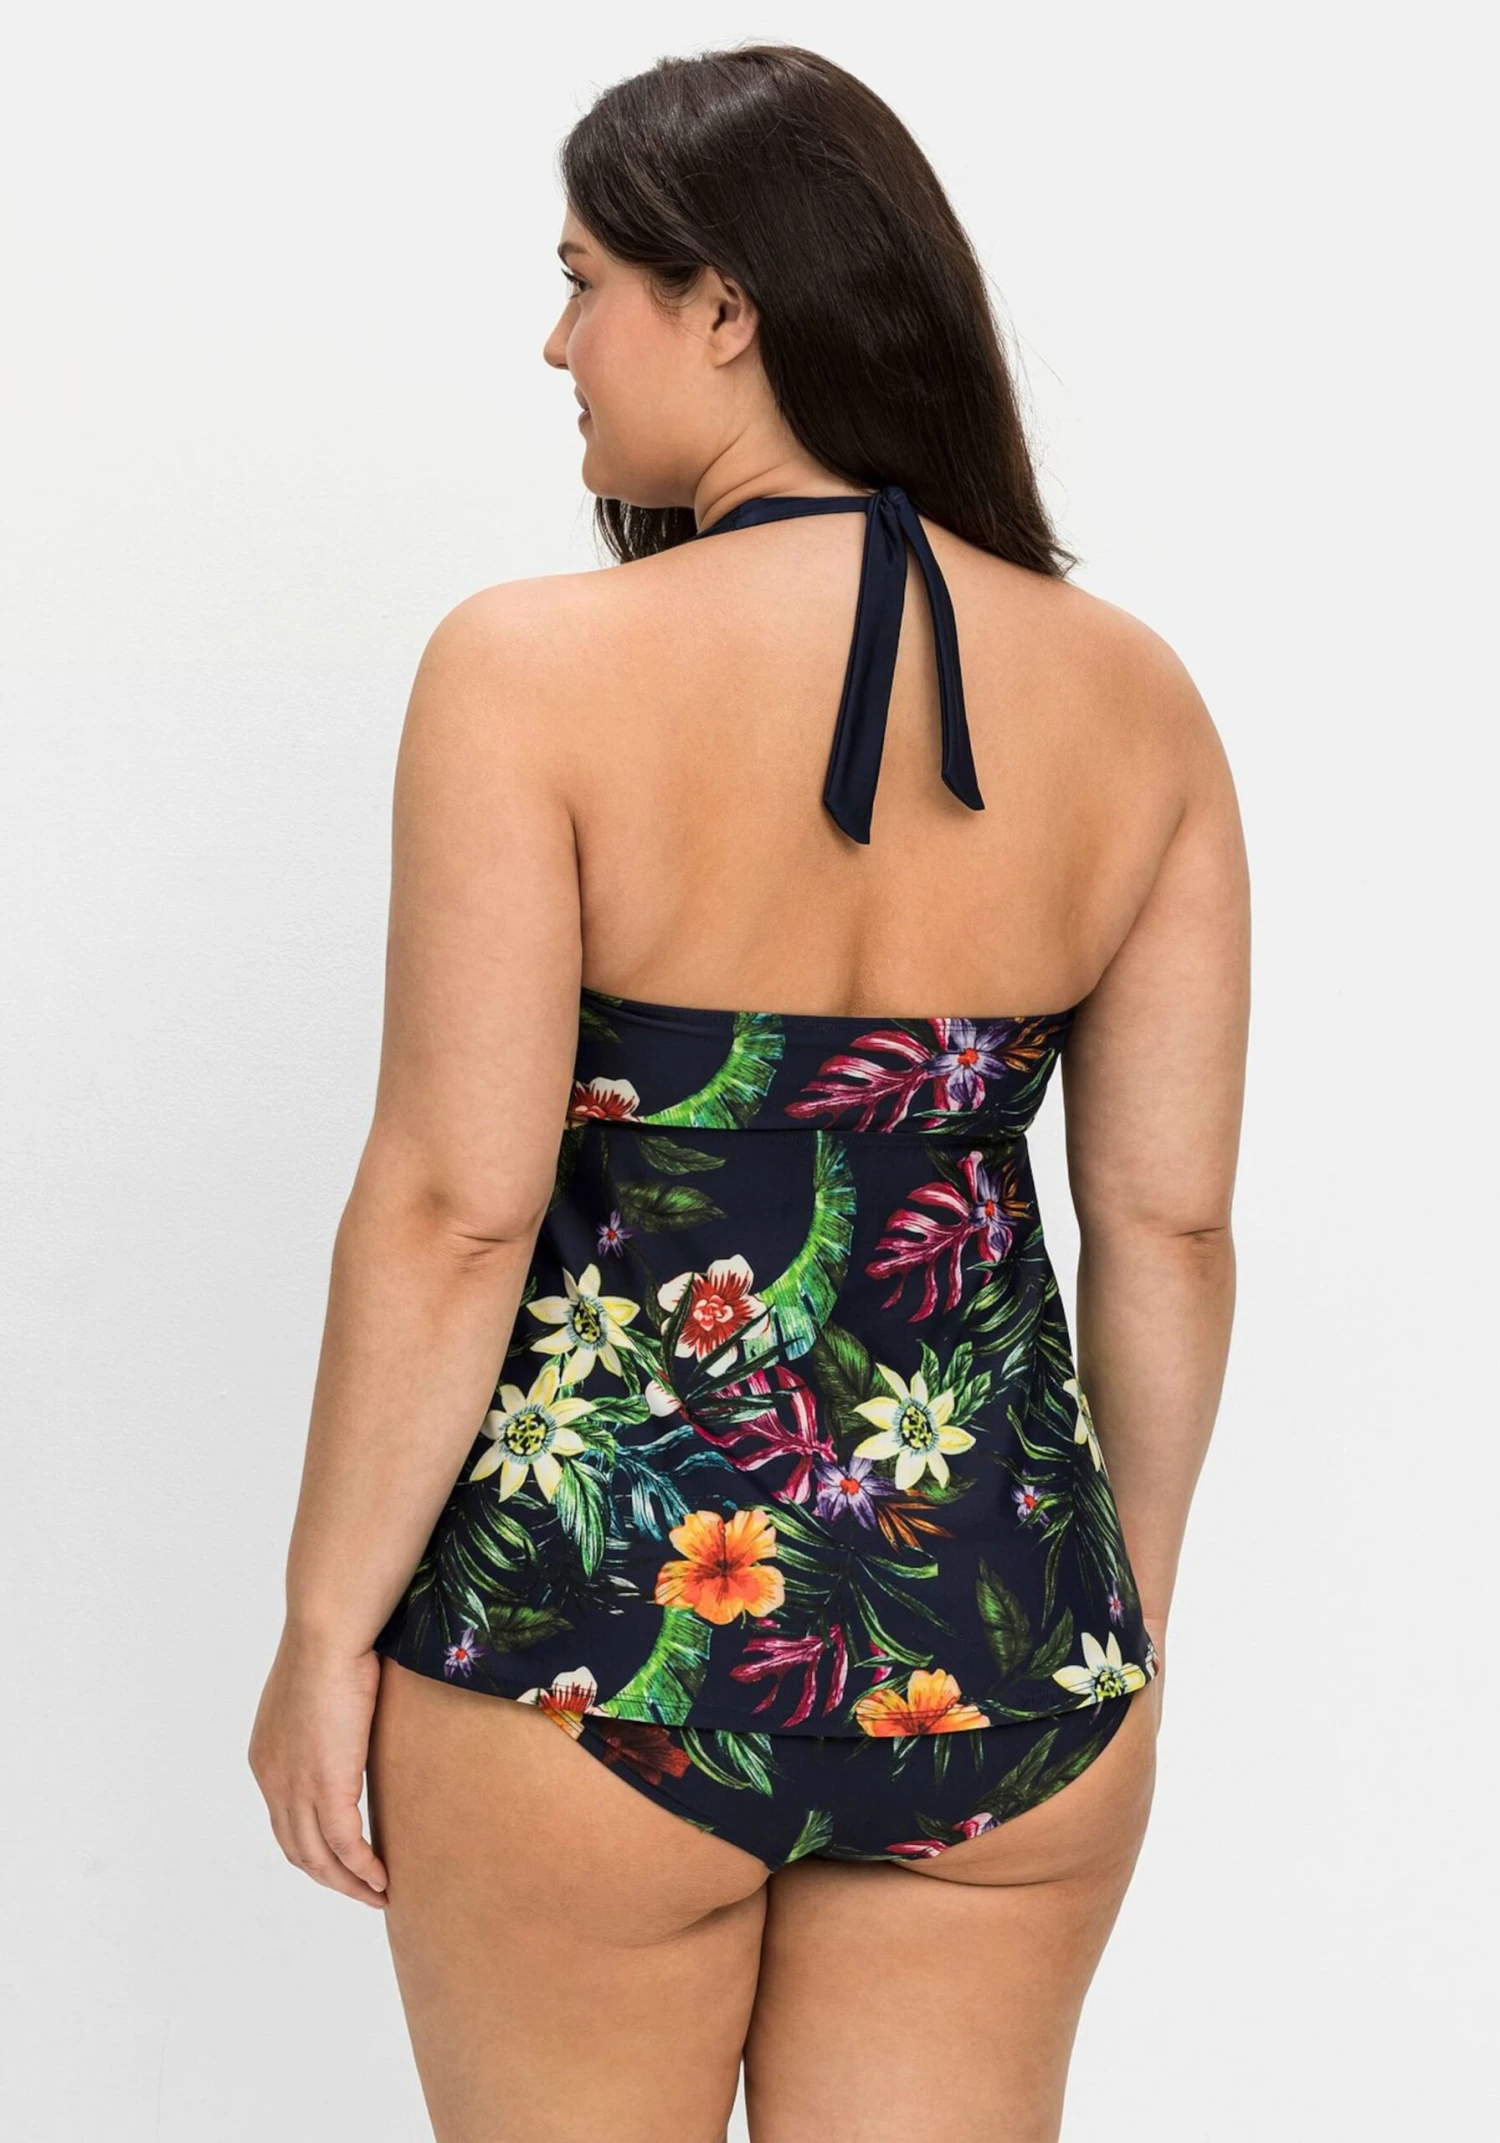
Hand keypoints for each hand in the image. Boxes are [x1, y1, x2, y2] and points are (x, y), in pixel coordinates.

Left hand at [248, 1628, 388, 1907]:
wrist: (326, 1633)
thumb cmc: (331, 1645)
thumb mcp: (319, 1691)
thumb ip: (327, 1717)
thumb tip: (354, 1713)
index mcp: (266, 1759)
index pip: (285, 1821)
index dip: (313, 1847)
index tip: (341, 1860)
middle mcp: (273, 1781)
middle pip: (298, 1850)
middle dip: (329, 1877)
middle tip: (362, 1889)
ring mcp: (296, 1788)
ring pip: (319, 1859)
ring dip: (348, 1883)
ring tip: (376, 1893)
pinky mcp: (327, 1788)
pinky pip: (346, 1847)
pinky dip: (363, 1870)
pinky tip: (381, 1879)